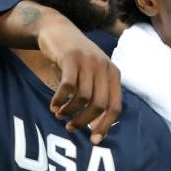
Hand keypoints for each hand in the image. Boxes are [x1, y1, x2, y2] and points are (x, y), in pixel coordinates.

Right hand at [0, 2, 121, 144]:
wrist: (57, 29)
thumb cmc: (75, 59)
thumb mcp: (92, 74)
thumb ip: (97, 95)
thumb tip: (96, 128)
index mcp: (113, 73)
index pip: (116, 106)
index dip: (105, 126)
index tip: (94, 141)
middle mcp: (104, 66)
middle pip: (100, 105)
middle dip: (84, 121)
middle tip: (70, 128)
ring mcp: (88, 61)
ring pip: (83, 98)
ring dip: (69, 111)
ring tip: (60, 115)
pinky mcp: (71, 58)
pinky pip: (67, 87)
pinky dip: (60, 99)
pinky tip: (54, 104)